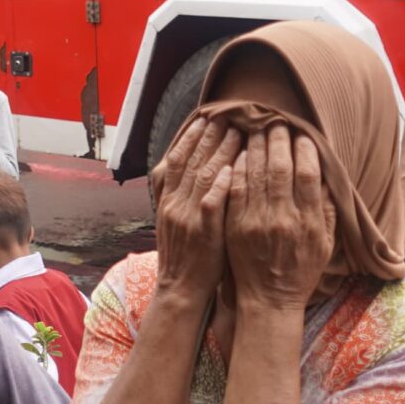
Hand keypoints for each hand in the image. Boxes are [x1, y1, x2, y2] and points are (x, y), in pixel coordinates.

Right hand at [151, 115, 240, 302]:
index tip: (205, 117)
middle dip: (208, 135)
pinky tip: (234, 167)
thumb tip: (193, 168)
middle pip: (191, 161)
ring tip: (236, 130)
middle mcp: (175, 204)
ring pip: (203, 176)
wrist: (181, 289)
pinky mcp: (204, 233)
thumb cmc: (186, 255)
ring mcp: (188, 218)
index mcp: (167, 200)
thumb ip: (182, 195)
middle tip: (226, 114)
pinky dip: (222, 184)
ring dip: (220, 151)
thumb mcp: (175, 221)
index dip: (190, 136)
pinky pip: (212, 203)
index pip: (177, 159)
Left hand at [226, 126, 333, 307]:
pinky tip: (238, 153)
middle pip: (280, 168)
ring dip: (254, 147)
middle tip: (276, 121)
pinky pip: (234, 190)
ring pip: (255, 174)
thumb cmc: (301, 270)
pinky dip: (236, 169)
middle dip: (278, 140)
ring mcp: (256, 222)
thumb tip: (326, 175)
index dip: (304, 149)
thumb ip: (326, 208)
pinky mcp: (235, 226)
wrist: (269, 299)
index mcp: (308, 221)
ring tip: (255, 128)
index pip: (307, 174)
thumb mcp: (325, 242)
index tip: (301, 133)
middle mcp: (282, 218)